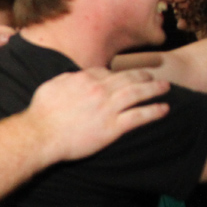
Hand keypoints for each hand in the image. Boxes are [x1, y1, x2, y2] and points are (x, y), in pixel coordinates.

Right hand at [26, 68, 169, 161]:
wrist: (41, 135)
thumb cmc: (42, 113)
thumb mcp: (52, 86)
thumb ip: (67, 78)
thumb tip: (77, 76)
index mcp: (84, 78)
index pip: (106, 72)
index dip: (116, 74)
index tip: (122, 77)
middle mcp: (100, 90)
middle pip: (127, 78)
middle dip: (142, 75)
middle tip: (152, 75)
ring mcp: (108, 108)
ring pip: (138, 93)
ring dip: (154, 88)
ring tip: (165, 87)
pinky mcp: (113, 127)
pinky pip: (139, 116)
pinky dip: (154, 111)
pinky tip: (164, 108)